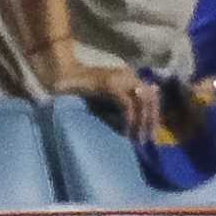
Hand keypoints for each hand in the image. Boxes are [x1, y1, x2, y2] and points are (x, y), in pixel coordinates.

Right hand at [41, 55, 161, 142]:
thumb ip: (124, 108)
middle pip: (151, 98)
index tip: (152, 134)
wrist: (61, 76)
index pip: (152, 96)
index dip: (154, 116)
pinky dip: (128, 120)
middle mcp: (127, 75)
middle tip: (147, 140)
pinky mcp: (109, 85)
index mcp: (129, 77)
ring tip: (137, 138)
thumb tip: (143, 123)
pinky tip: (124, 132)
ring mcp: (118, 79)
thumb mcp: (107, 100)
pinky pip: (127, 104)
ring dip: (142, 121)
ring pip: (142, 101)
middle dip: (151, 120)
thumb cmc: (82, 91)